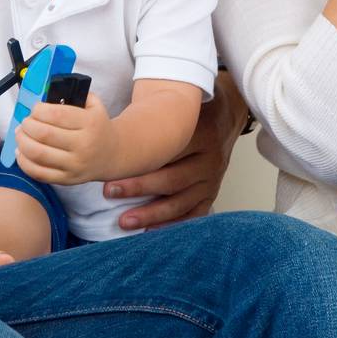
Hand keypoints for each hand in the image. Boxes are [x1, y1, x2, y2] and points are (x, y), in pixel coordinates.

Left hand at [16, 94, 116, 184]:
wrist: (113, 154)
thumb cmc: (98, 127)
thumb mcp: (94, 105)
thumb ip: (75, 94)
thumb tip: (46, 92)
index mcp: (90, 124)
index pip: (57, 114)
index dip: (39, 109)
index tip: (35, 108)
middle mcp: (83, 146)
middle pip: (44, 134)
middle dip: (28, 125)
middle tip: (26, 121)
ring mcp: (74, 165)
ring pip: (38, 154)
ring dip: (22, 141)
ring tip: (21, 134)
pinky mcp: (66, 179)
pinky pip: (39, 173)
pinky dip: (24, 162)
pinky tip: (21, 151)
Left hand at [103, 72, 245, 230]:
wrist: (227, 116)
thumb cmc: (194, 112)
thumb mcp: (181, 106)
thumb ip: (155, 114)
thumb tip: (112, 123)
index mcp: (201, 134)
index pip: (168, 152)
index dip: (139, 164)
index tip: (111, 170)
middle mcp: (210, 159)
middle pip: (173, 179)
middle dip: (139, 188)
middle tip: (109, 192)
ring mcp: (213, 180)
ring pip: (181, 201)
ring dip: (152, 214)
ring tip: (125, 221)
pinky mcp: (212, 194)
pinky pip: (193, 214)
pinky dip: (172, 224)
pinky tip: (151, 231)